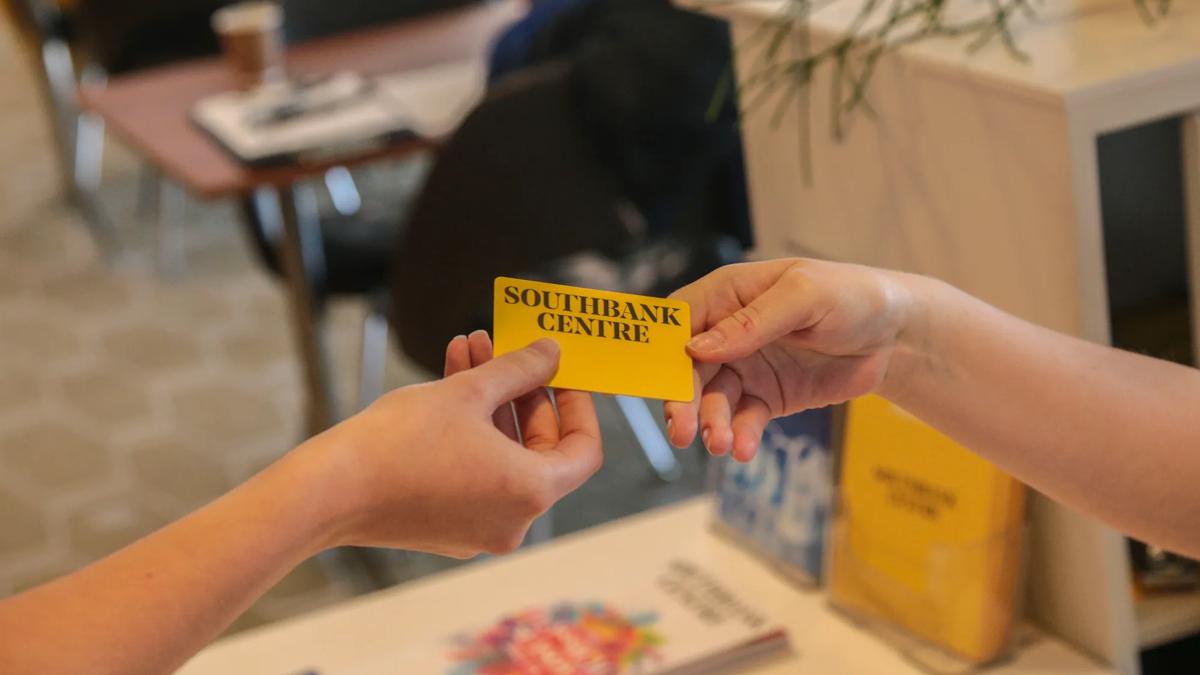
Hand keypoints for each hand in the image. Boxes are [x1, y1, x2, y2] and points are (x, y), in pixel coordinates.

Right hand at [300, 333, 601, 558]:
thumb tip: (552, 352)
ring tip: (469, 346)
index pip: (583, 450)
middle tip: (505, 347)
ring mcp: (478, 529)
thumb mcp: (469, 391)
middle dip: (521, 390)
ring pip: (501, 453)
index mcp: (531, 493)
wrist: (328, 491)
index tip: (563, 372)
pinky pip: (475, 471)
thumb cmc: (400, 441)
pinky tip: (448, 378)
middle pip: (539, 448)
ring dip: (490, 400)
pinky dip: (469, 430)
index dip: (578, 405)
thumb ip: (520, 369)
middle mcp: (512, 521)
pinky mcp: (446, 527)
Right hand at [664, 258, 913, 461]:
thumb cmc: (853, 297)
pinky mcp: (768, 397)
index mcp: (730, 294)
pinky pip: (743, 419)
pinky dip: (739, 435)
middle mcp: (729, 332)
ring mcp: (747, 367)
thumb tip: (700, 348)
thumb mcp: (805, 297)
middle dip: (682, 400)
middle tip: (682, 430)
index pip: (679, 320)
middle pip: (688, 368)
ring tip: (719, 443)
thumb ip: (753, 321)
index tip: (654, 382)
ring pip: (712, 399)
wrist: (897, 336)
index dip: (661, 350)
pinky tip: (743, 449)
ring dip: (710, 423)